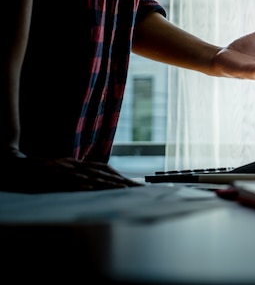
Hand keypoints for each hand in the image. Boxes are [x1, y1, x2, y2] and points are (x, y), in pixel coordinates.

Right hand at [0, 155, 143, 192]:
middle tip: (140, 190)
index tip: (137, 186)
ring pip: (89, 177)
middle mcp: (73, 166)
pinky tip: (92, 189)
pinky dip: (80, 185)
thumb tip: (96, 185)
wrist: (11, 166)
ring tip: (125, 190)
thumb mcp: (60, 172)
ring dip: (108, 184)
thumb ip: (77, 177)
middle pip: (102, 173)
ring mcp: (62, 171)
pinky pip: (67, 182)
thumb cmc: (37, 172)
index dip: (121, 177)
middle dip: (122, 182)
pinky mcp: (50, 178)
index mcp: (76, 165)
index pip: (104, 170)